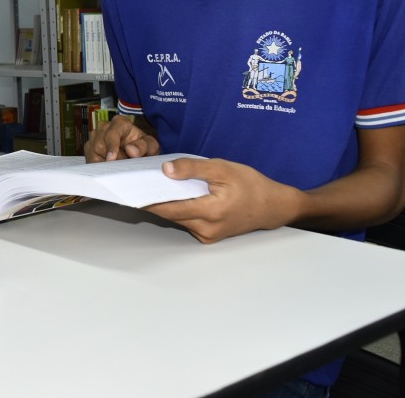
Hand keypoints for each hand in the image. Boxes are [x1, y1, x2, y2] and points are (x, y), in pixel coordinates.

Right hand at [85, 115, 159, 161]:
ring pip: (93, 154)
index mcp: (119, 123)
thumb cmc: (143, 147)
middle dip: (111, 159)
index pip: (111, 133)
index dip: (111, 146)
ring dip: (105, 164)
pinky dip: (99, 167)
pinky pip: (90, 161)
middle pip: (100, 146)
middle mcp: (103, 127)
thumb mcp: (150, 146)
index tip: (111, 159)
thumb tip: (130, 150)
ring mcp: (94, 137)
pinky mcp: (89, 149)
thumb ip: (144, 146)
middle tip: (123, 165)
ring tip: (118, 165)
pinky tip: (109, 167)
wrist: (136, 152)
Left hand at [144, 157, 301, 243]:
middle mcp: (206, 229)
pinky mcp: (209, 236)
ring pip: (177, 219)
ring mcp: (207, 235)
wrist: (273, 206)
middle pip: (170, 215)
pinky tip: (173, 195)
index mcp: (210, 212)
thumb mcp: (222, 168)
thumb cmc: (250, 184)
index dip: (148, 199)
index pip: (169, 208)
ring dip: (165, 205)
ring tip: (151, 186)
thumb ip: (193, 169)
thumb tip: (165, 170)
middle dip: (153, 200)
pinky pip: (186, 222)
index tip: (131, 190)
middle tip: (137, 184)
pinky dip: (178, 209)